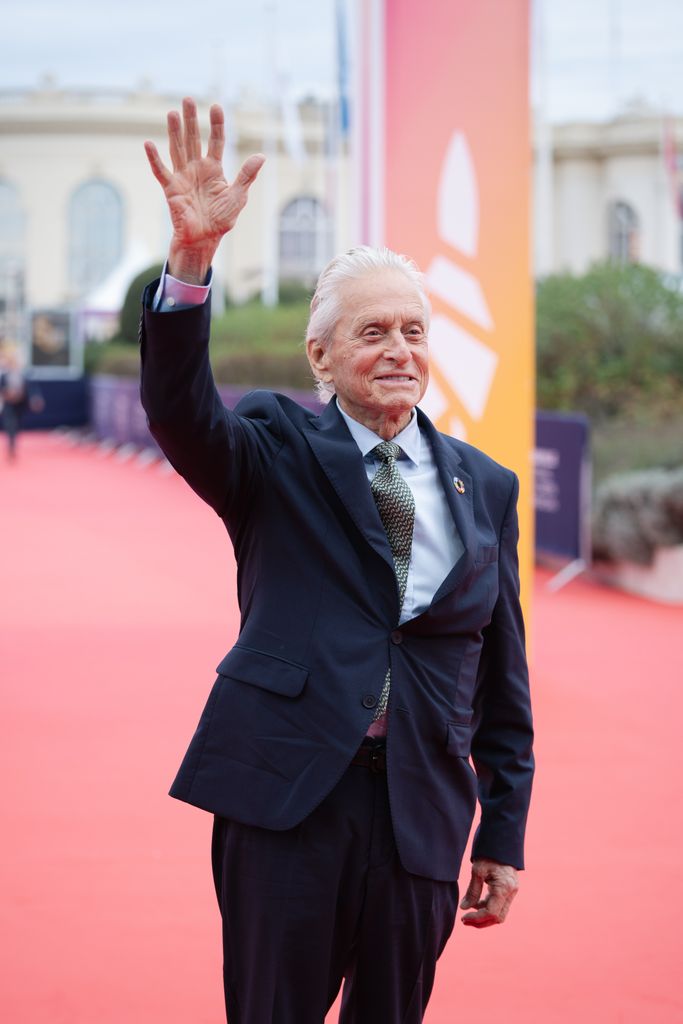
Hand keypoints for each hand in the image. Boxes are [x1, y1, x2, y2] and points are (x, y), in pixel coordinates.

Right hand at [144, 97, 264, 283]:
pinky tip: (149, 144)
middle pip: (193, 139)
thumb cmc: (221, 220)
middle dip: (190, 120)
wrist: (204, 239)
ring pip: (177, 149)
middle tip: (188, 99)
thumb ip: (246, 176)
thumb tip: (261, 156)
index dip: (216, 124)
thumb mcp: (238, 197)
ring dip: (174, 132)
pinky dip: (154, 159)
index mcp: (213, 169)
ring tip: (172, 113)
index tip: (216, 106)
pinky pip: (161, 171)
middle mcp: (196, 168)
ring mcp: (182, 177)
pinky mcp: (171, 188)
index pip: (215, 141)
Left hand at [460, 859, 518, 927]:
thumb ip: (472, 891)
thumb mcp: (477, 871)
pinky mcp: (509, 890)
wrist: (501, 841)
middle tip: (464, 920)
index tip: (463, 917)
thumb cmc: (489, 853)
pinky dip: (487, 908)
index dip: (477, 918)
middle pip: (497, 918)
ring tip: (467, 913)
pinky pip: (499, 906)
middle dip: (480, 922)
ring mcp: (512, 892)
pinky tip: (475, 904)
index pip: (491, 912)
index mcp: (504, 887)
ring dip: (484, 917)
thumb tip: (464, 908)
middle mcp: (511, 892)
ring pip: (499, 914)